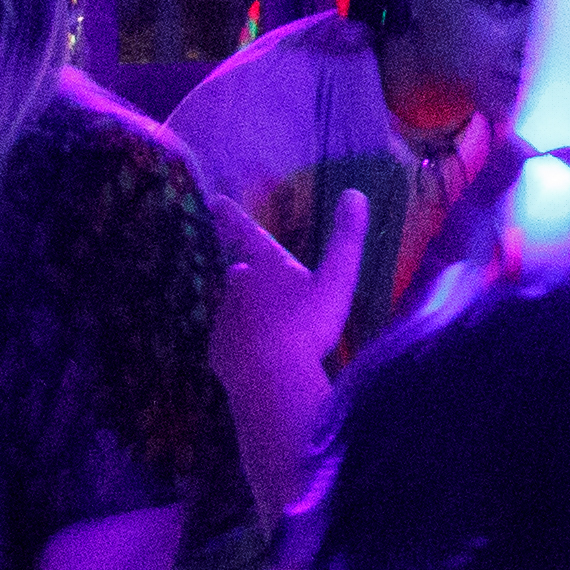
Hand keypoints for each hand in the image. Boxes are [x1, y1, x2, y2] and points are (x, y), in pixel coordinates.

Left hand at [205, 179, 366, 494]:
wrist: (271, 376)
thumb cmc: (308, 325)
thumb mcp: (338, 280)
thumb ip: (346, 239)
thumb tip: (355, 193)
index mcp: (267, 267)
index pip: (247, 233)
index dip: (231, 216)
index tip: (214, 200)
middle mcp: (239, 287)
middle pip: (239, 274)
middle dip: (244, 272)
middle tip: (244, 270)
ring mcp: (226, 320)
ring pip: (233, 309)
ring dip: (245, 310)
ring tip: (263, 324)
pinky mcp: (220, 352)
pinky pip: (230, 343)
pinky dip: (241, 345)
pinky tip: (254, 357)